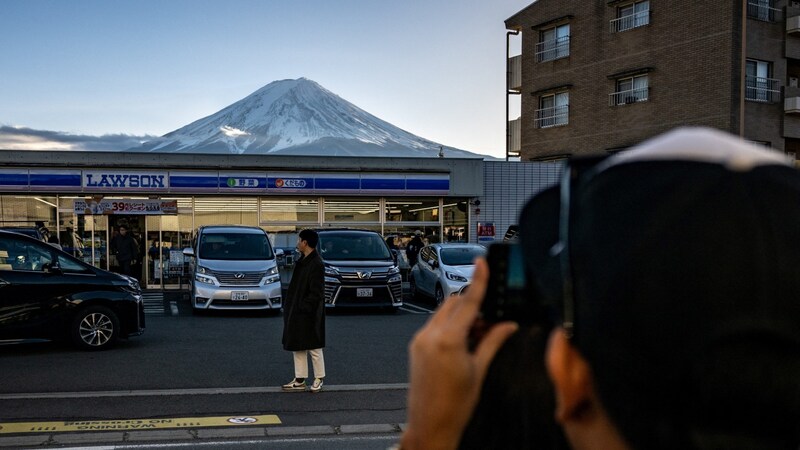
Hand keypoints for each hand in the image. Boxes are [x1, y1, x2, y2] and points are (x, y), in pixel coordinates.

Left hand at [400, 258, 517, 449]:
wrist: (430, 425)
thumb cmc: (454, 406)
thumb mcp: (479, 370)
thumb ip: (493, 341)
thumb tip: (507, 326)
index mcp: (448, 341)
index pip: (468, 302)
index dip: (478, 280)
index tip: (481, 263)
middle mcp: (430, 337)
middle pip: (454, 303)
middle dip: (472, 305)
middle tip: (491, 320)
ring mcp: (420, 341)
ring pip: (443, 313)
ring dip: (461, 316)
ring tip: (478, 336)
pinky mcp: (416, 346)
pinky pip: (434, 325)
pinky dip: (450, 326)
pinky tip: (462, 342)